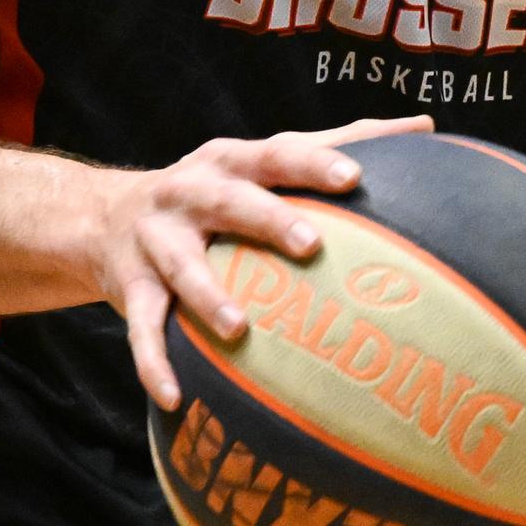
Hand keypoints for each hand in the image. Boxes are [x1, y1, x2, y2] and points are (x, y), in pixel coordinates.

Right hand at [102, 117, 432, 409]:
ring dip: (208, 296)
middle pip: (229, 201)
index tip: (354, 176)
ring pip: (182, 269)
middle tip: (311, 244)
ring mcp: (156, 242)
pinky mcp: (131, 289)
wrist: (99, 220)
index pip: (277, 155)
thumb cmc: (211, 191)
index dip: (313, 163)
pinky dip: (154, 363)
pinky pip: (141, 329)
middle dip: (266, 218)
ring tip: (240, 329)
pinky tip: (175, 398)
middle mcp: (188, 193)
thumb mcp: (260, 161)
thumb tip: (426, 128)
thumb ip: (337, 143)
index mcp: (229, 161)